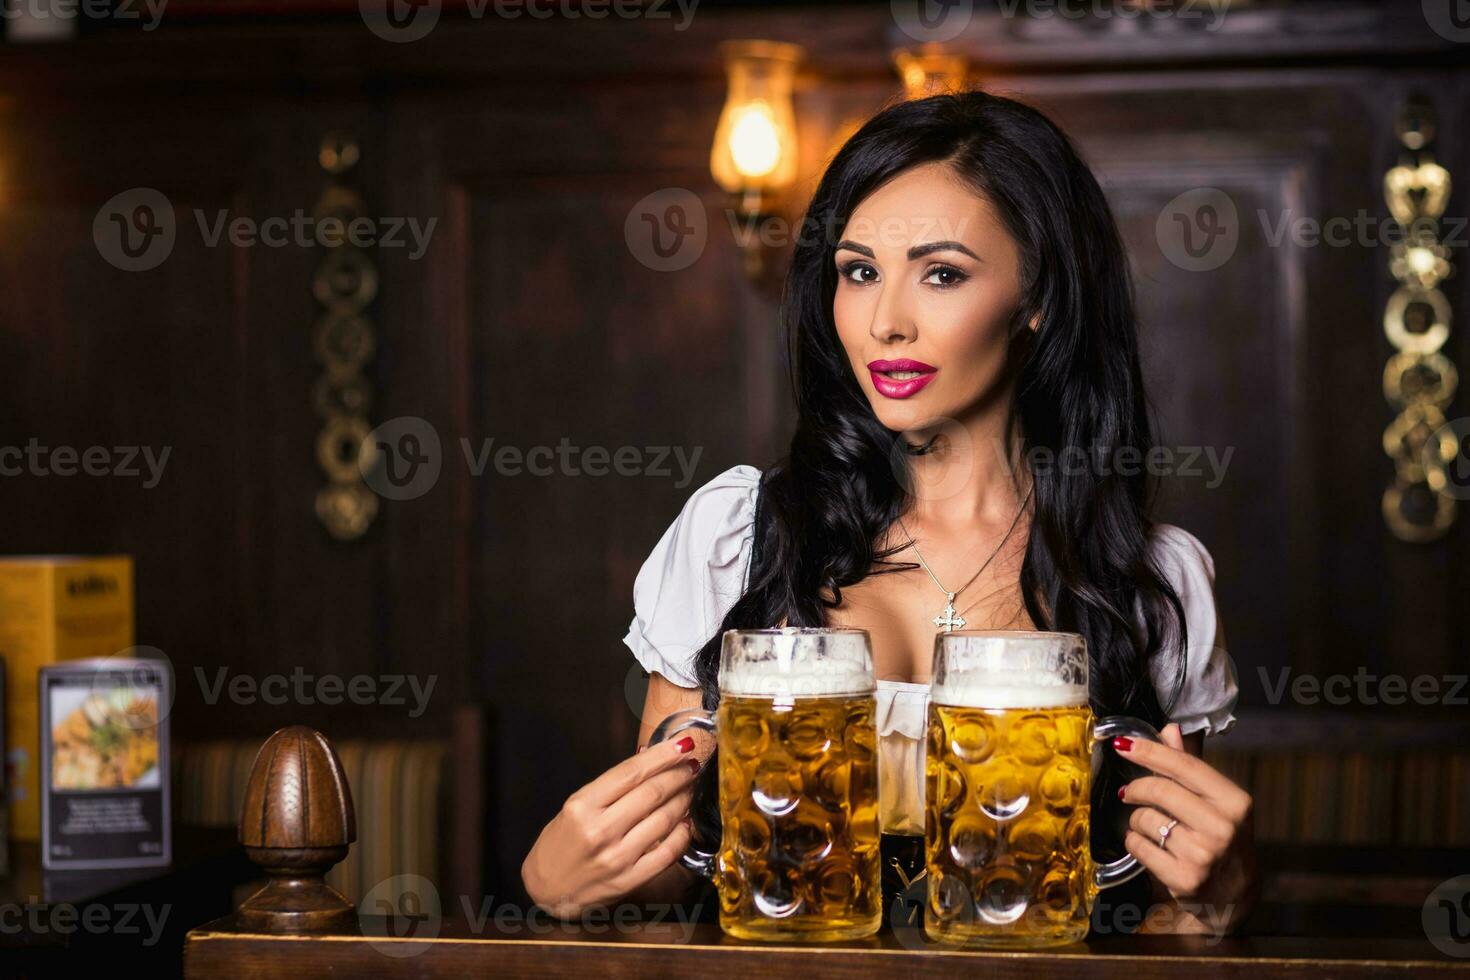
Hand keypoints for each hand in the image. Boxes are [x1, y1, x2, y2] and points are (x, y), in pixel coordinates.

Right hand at [521, 735, 699, 917]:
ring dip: (684, 799)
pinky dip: (683, 833)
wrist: (548, 890)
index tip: (683, 744)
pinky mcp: (631, 880)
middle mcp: (600, 830)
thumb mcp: (575, 806)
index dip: (663, 755)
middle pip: (652, 792)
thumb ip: (611, 786)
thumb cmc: (561, 843)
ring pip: (665, 819)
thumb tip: (649, 757)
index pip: (632, 772)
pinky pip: (668, 852)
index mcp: (582, 805)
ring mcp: (617, 857)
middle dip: (679, 773)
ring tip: (690, 788)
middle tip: (693, 764)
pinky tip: (686, 821)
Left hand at [1116, 723, 1258, 934]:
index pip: (1185, 766)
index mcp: (1235, 802)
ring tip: (1151, 826)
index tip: (1122, 744)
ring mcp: (1204, 855)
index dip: (1150, 751)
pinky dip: (1134, 841)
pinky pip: (1137, 845)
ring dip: (1137, 819)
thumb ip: (1190, 766)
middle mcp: (1223, 827)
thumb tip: (1169, 729)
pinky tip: (1148, 845)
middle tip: (1129, 792)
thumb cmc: (1221, 839)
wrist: (1233, 895)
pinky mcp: (1184, 878)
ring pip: (1145, 819)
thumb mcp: (1216, 802)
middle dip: (1137, 788)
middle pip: (1160, 790)